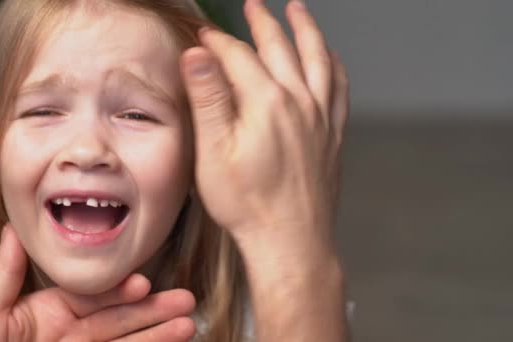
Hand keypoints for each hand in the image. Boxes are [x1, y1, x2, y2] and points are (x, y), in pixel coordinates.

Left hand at [0, 225, 195, 341]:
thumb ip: (6, 275)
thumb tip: (14, 229)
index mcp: (47, 314)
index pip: (93, 298)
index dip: (121, 291)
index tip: (145, 283)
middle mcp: (68, 336)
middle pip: (119, 321)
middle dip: (153, 312)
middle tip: (186, 301)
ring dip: (157, 335)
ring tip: (189, 326)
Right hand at [181, 0, 347, 254]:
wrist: (290, 241)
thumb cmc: (247, 204)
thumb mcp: (213, 152)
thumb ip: (208, 98)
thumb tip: (197, 55)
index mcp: (266, 103)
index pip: (238, 57)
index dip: (217, 43)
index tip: (203, 36)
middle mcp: (300, 102)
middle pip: (281, 48)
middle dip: (263, 23)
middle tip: (253, 5)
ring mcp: (322, 117)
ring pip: (317, 59)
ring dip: (306, 31)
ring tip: (298, 10)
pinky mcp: (333, 135)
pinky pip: (339, 88)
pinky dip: (334, 65)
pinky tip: (330, 58)